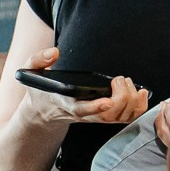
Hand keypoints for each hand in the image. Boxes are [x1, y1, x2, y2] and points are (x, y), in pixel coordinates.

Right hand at [15, 48, 149, 126]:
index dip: (94, 107)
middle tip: (120, 80)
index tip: (107, 101)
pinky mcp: (103, 117)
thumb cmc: (39, 91)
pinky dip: (137, 108)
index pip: (80, 110)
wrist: (42, 113)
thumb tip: (55, 52)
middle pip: (106, 115)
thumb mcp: (29, 73)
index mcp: (63, 102)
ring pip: (118, 118)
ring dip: (130, 102)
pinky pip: (125, 118)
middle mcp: (80, 113)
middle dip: (120, 99)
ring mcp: (93, 117)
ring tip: (128, 83)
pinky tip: (141, 93)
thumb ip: (38, 60)